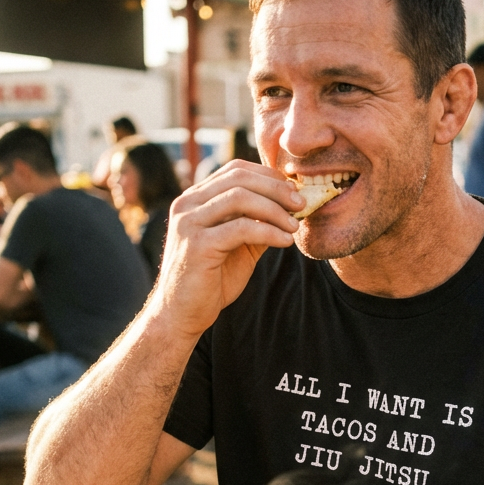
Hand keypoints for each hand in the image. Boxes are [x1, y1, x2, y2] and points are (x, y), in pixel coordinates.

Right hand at [148, 160, 303, 340]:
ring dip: (275, 209)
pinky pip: (240, 228)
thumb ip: (257, 224)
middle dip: (276, 188)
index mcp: (195, 199)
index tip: (294, 190)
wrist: (182, 314)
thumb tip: (291, 207)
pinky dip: (268, 232)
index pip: (235, 170)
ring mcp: (188, 222)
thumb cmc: (210, 281)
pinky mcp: (196, 244)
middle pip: (238, 179)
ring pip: (240, 198)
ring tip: (295, 225)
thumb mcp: (239, 246)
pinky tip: (285, 241)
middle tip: (302, 203)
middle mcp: (187, 204)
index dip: (268, 175)